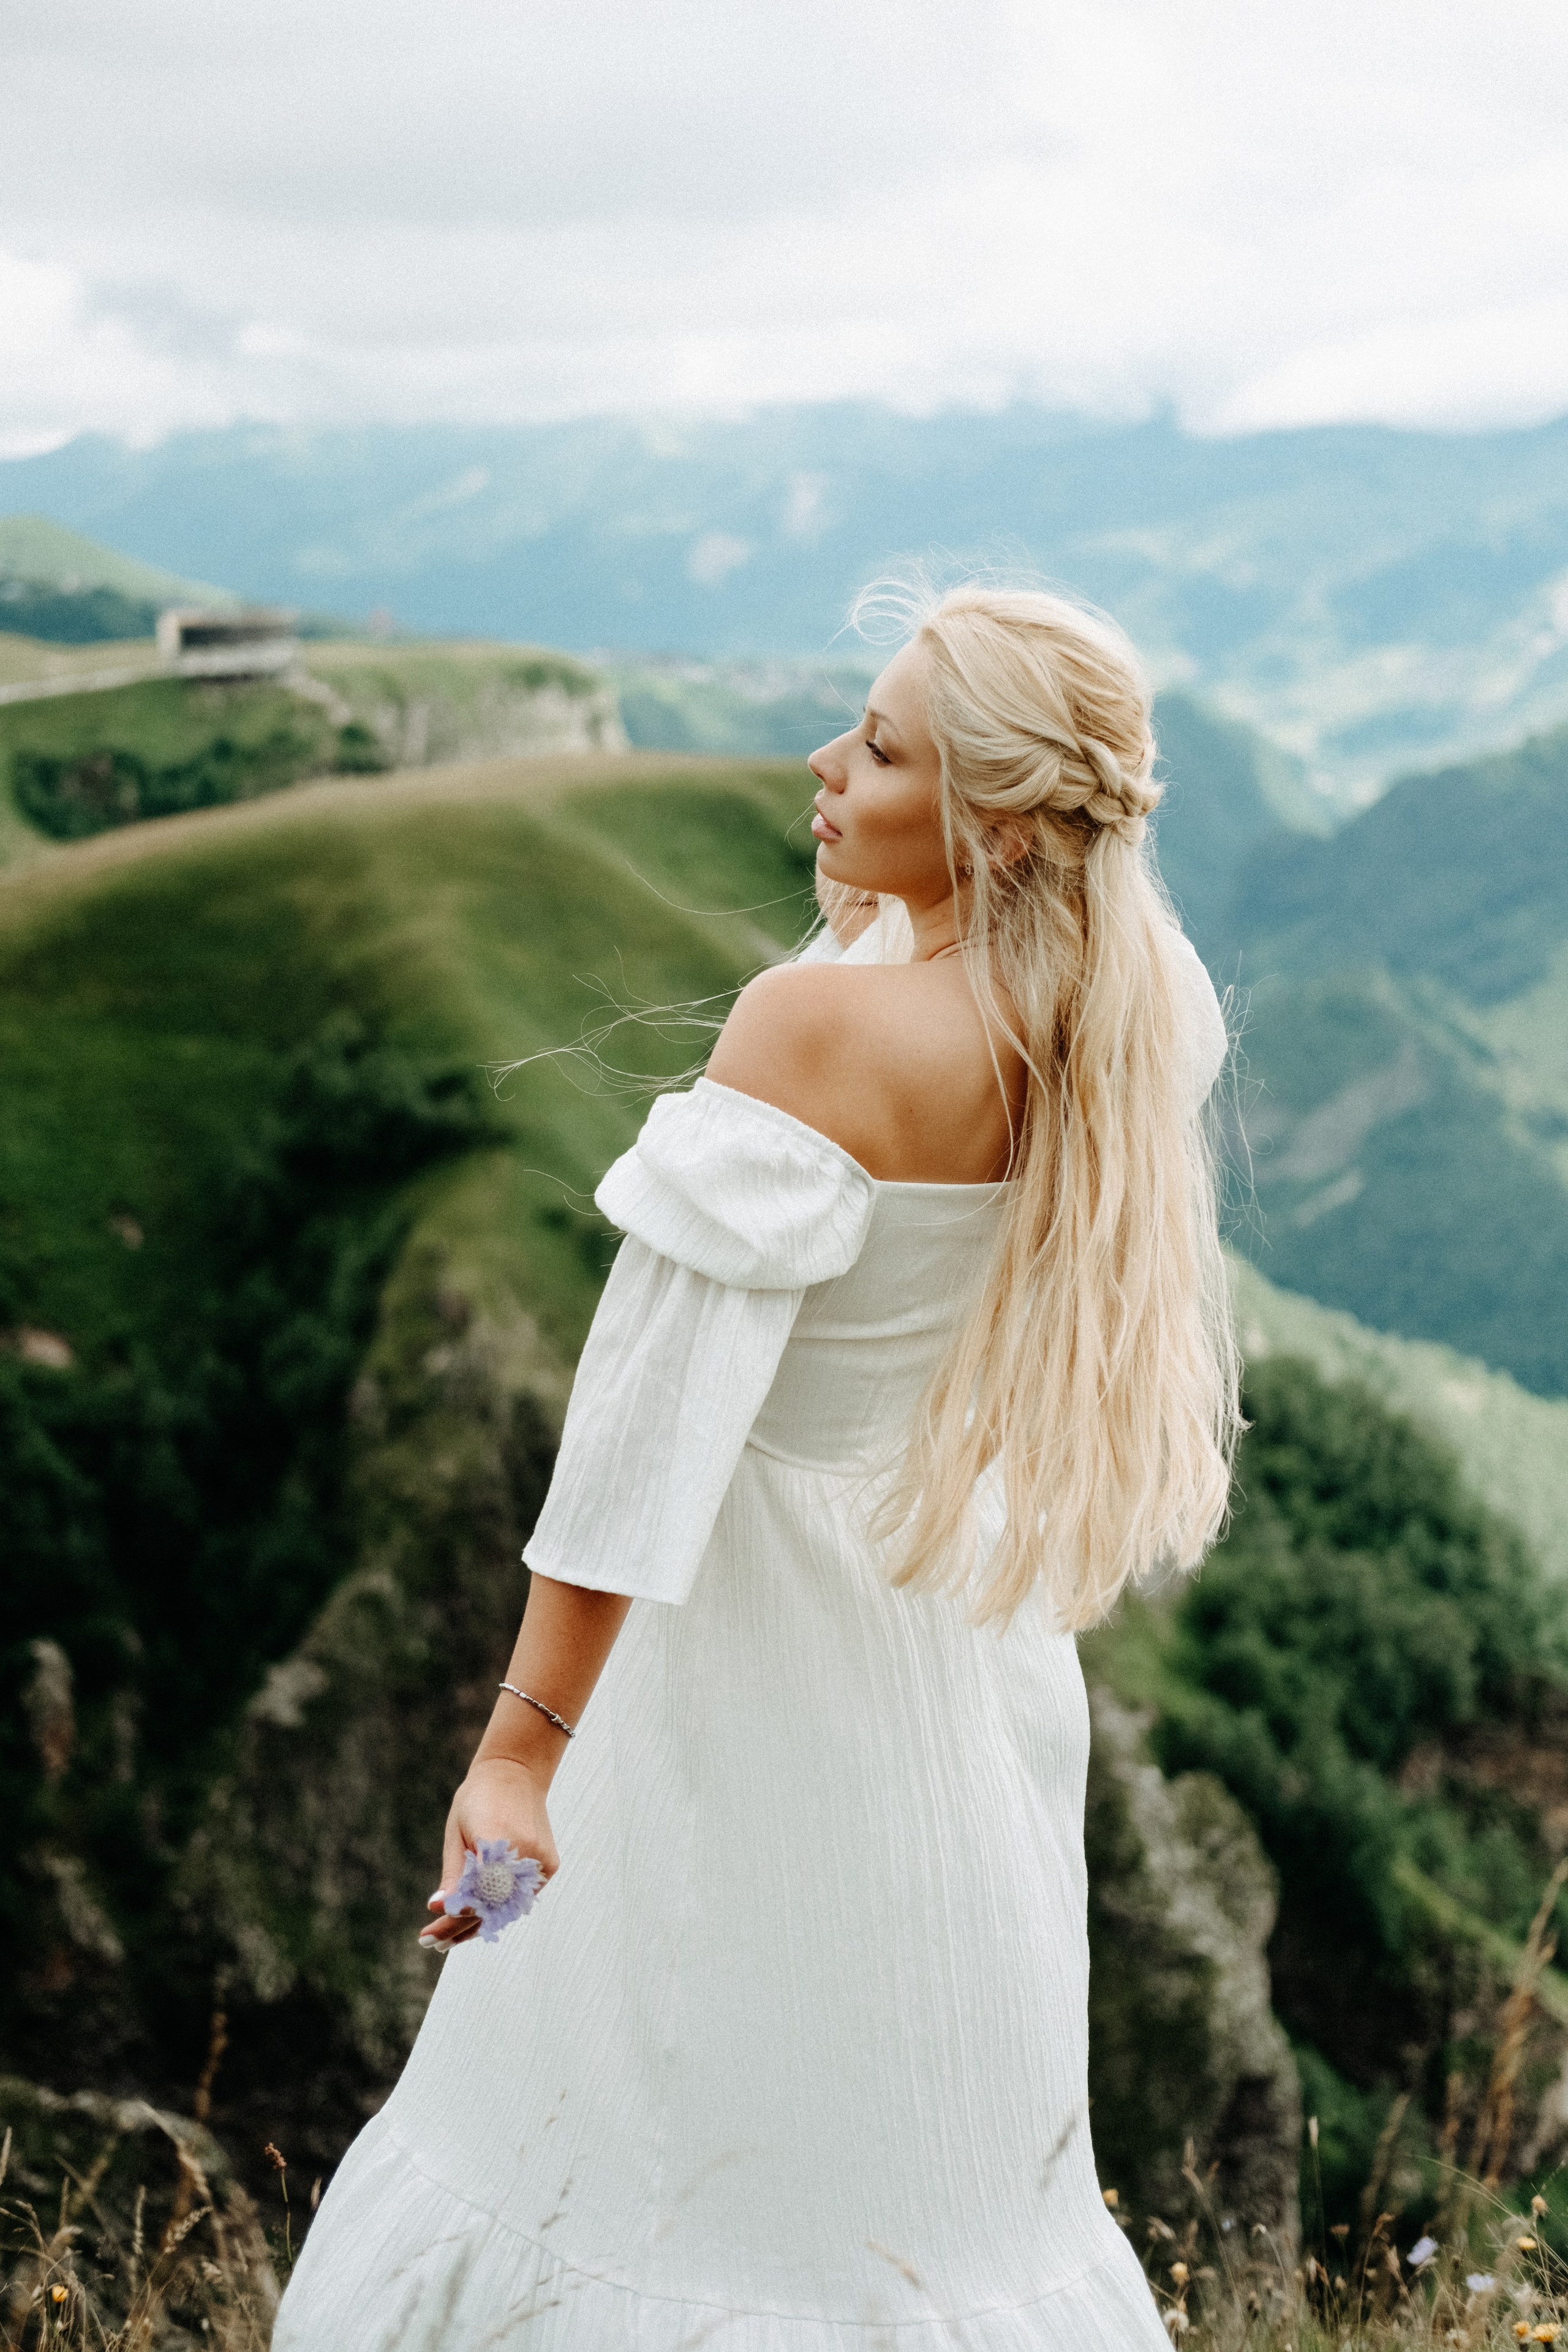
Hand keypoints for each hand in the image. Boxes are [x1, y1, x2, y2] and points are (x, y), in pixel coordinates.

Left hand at [419, 1757, 558, 1952]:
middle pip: (491, 1908)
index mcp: (497, 1843)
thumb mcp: (456, 1834)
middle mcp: (524, 1857)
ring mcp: (541, 1863)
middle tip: (432, 1943)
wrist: (516, 1771)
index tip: (428, 1936)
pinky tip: (477, 1920)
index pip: (473, 1897)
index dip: (451, 1920)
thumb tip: (438, 1908)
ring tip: (449, 1939)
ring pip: (508, 1908)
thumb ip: (454, 1874)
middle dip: (461, 1929)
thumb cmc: (478, 1799)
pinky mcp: (549, 1865)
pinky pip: (521, 1898)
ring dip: (480, 1924)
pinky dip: (500, 1909)